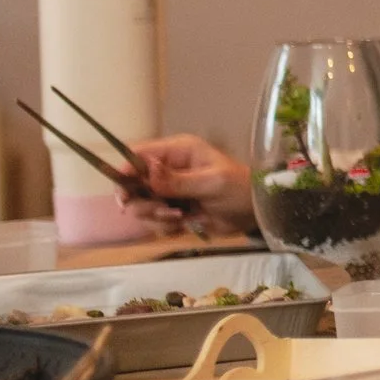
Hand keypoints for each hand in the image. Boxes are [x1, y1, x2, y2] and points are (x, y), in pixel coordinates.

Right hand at [120, 133, 256, 236]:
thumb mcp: (213, 182)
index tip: (125, 193)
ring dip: (155, 217)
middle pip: (131, 184)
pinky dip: (165, 227)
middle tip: (163, 211)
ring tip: (180, 217)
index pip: (138, 155)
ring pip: (140, 206)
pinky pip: (153, 222)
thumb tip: (148, 170)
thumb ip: (179, 180)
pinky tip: (185, 224)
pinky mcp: (171, 211)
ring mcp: (168, 191)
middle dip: (142, 202)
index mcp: (177, 152)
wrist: (255, 213)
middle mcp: (167, 169)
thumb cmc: (240, 189)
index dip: (125, 172)